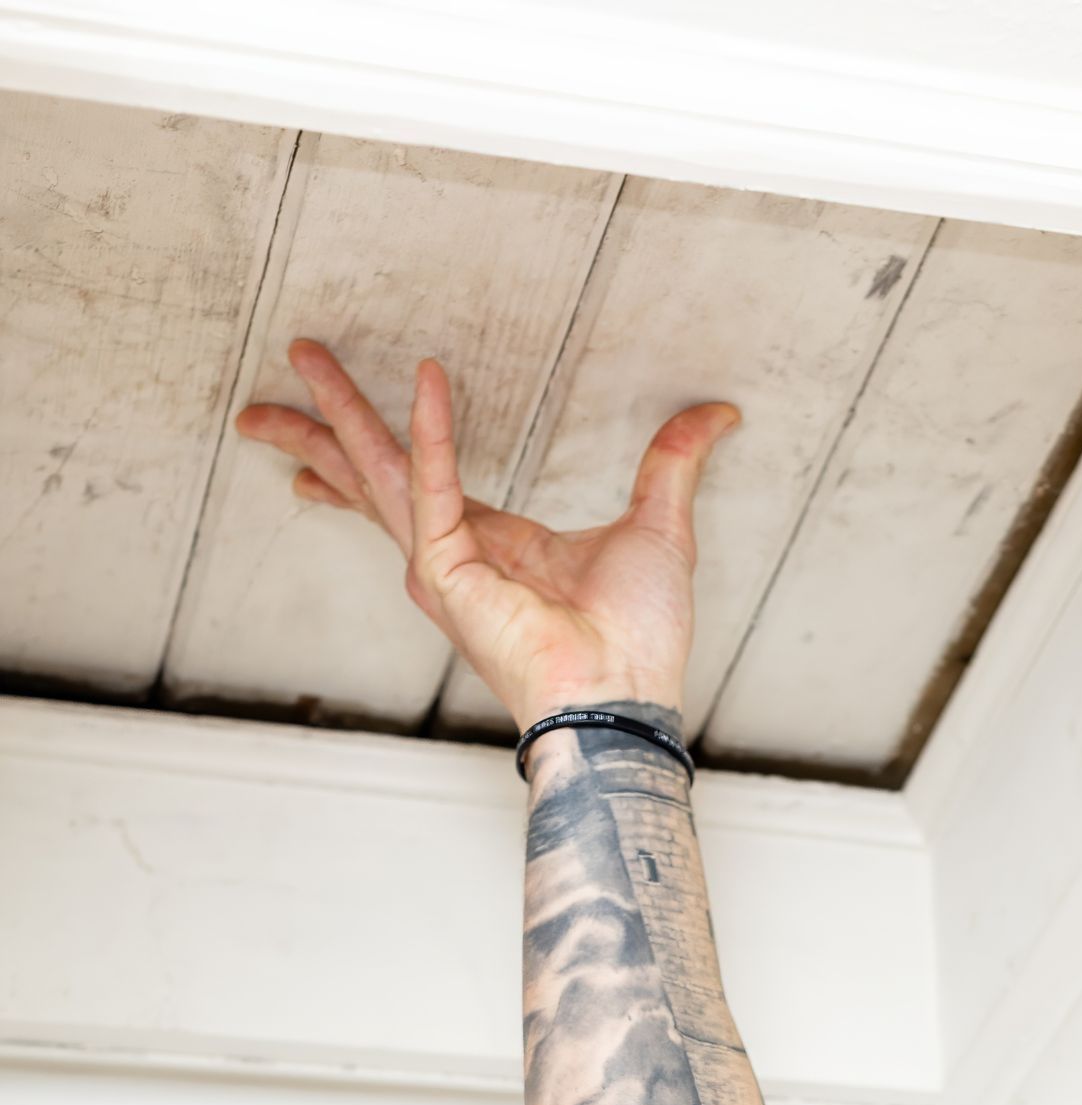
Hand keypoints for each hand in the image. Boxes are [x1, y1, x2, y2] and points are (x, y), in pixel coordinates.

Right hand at [235, 344, 738, 729]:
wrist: (626, 698)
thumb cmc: (637, 641)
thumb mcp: (658, 527)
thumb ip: (672, 464)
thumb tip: (715, 416)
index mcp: (491, 546)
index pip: (419, 479)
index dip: (381, 439)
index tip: (339, 411)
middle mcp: (455, 556)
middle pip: (374, 470)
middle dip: (325, 419)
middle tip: (292, 357)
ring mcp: (445, 568)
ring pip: (381, 469)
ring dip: (340, 412)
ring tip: (303, 354)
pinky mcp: (452, 575)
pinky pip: (436, 486)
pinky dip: (434, 432)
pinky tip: (429, 376)